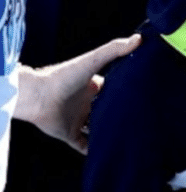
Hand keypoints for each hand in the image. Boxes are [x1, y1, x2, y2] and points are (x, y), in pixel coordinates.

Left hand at [14, 34, 141, 153]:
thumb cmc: (62, 76)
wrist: (37, 96)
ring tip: (128, 139)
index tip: (142, 98)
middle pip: (106, 111)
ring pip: (97, 129)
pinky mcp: (69, 134)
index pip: (113, 92)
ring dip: (108, 133)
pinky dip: (93, 150)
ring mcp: (77, 119)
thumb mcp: (92, 61)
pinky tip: (108, 153)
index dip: (126, 95)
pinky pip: (84, 145)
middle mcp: (86, 104)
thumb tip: (138, 38)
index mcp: (92, 88)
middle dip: (119, 116)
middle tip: (140, 121)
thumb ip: (114, 50)